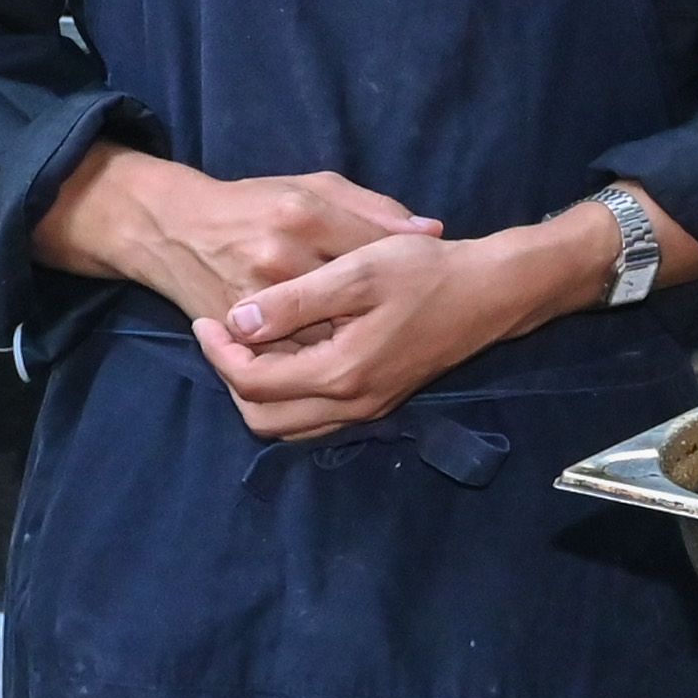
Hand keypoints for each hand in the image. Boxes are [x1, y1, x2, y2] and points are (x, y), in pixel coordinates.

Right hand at [41, 147, 437, 327]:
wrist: (174, 228)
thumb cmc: (253, 203)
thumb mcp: (313, 186)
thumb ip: (374, 207)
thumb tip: (433, 230)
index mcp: (302, 214)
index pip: (374, 249)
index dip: (403, 267)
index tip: (420, 277)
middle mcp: (279, 257)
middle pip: (353, 300)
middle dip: (381, 313)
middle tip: (400, 318)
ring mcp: (257, 299)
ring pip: (323, 338)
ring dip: (351, 343)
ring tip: (370, 340)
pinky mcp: (238, 332)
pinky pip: (289, 359)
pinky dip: (315, 361)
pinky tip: (333, 354)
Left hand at [205, 224, 581, 440]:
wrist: (489, 292)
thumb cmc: (424, 271)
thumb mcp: (356, 271)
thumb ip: (294, 300)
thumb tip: (237, 321)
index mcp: (341, 372)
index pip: (254, 383)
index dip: (219, 353)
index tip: (208, 318)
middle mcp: (352, 403)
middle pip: (263, 419)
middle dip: (232, 379)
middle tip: (222, 335)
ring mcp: (367, 408)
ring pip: (288, 426)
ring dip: (258, 391)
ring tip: (249, 344)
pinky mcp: (377, 400)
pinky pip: (314, 418)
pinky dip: (287, 395)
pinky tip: (287, 353)